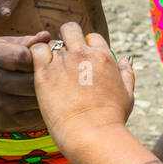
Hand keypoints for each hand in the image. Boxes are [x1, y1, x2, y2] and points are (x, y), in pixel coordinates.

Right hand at [0, 32, 51, 127]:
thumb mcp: (1, 45)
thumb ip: (26, 42)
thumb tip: (46, 36)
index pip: (24, 56)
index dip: (37, 56)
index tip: (39, 57)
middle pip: (34, 79)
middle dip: (46, 76)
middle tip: (53, 73)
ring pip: (37, 98)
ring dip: (47, 92)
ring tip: (49, 86)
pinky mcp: (6, 121)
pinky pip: (35, 114)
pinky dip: (41, 107)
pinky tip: (39, 99)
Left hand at [30, 21, 134, 155]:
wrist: (92, 134)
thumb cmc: (112, 118)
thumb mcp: (127, 94)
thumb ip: (127, 73)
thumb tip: (126, 59)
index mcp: (103, 56)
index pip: (92, 37)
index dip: (86, 47)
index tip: (82, 61)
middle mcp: (83, 54)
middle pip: (71, 29)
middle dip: (67, 38)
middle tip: (62, 56)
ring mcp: (63, 62)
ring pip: (50, 41)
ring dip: (49, 51)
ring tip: (49, 68)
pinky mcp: (44, 72)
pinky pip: (35, 51)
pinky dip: (34, 56)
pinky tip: (38, 71)